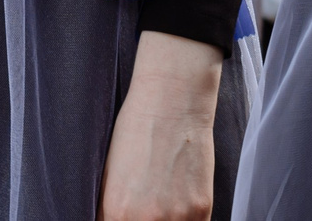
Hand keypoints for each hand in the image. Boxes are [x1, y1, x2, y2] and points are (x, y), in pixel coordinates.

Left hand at [99, 31, 220, 220]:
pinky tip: (180, 198)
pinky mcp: (201, 209)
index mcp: (116, 211)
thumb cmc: (135, 130)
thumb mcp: (109, 174)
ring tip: (164, 199)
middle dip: (144, 220)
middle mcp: (146, 219)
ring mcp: (177, 217)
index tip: (129, 213)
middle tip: (149, 203)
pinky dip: (186, 218)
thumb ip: (111, 209)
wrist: (170, 102)